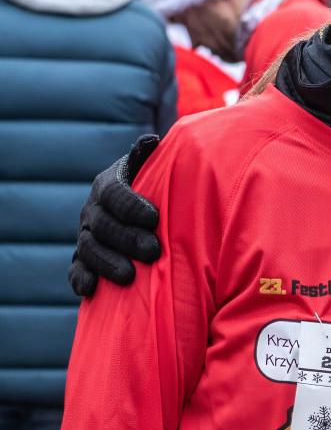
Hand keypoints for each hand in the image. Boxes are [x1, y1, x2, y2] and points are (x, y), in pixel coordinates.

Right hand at [68, 135, 161, 297]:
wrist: (142, 210)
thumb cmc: (154, 186)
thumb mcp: (152, 168)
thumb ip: (151, 157)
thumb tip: (151, 140)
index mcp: (108, 185)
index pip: (114, 194)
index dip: (131, 206)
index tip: (155, 218)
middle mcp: (92, 209)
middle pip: (103, 225)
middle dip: (127, 239)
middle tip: (153, 251)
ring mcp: (86, 234)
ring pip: (89, 248)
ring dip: (107, 263)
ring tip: (129, 276)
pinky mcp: (84, 259)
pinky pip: (76, 269)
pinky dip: (80, 279)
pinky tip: (90, 289)